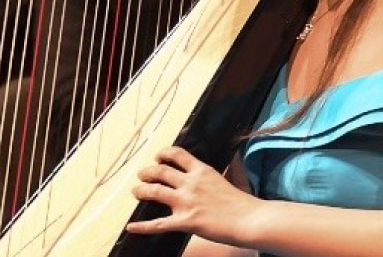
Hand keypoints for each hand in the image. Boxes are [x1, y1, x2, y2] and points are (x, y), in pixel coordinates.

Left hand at [126, 146, 263, 247]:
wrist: (251, 220)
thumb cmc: (245, 203)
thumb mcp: (234, 177)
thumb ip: (225, 169)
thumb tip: (234, 158)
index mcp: (202, 171)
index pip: (177, 154)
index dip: (163, 154)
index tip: (157, 157)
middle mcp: (191, 183)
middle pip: (160, 171)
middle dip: (147, 172)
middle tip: (142, 175)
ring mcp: (187, 202)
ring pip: (154, 191)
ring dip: (141, 191)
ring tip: (136, 192)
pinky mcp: (186, 222)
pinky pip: (158, 224)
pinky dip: (142, 226)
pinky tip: (131, 227)